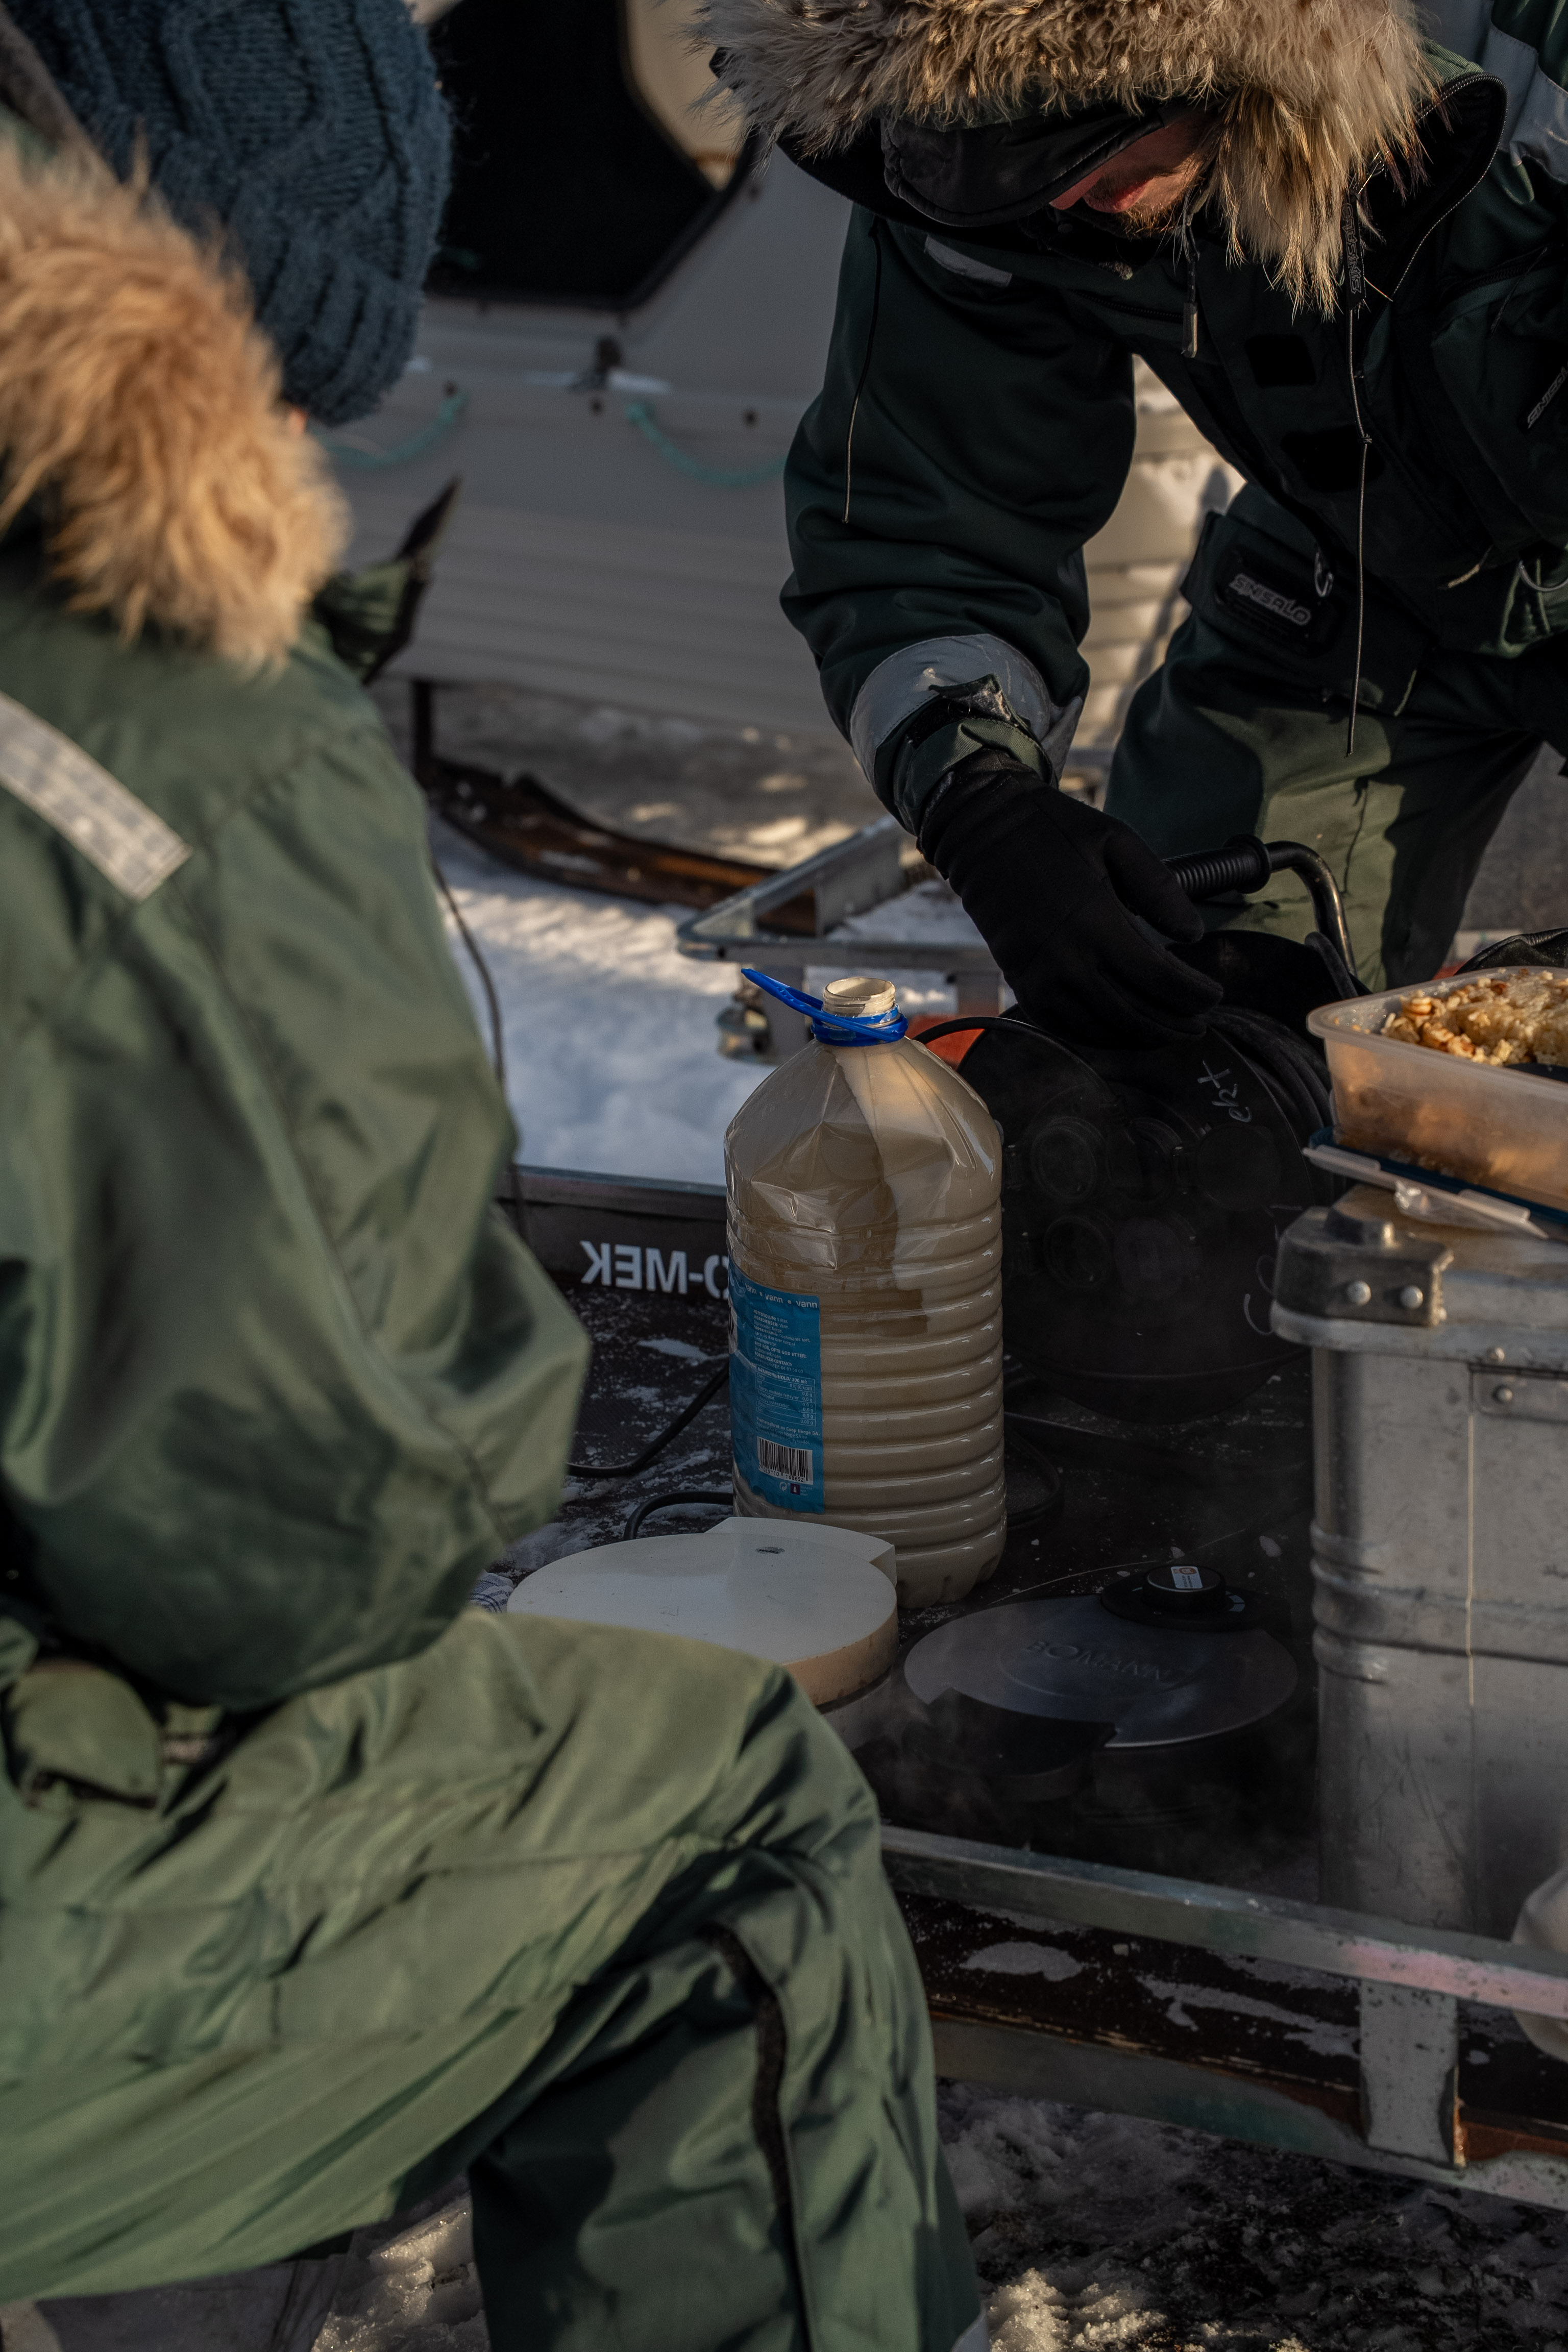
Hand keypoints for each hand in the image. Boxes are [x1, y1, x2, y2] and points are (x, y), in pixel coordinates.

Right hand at [919, 752, 1221, 1048]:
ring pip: (1100, 1029)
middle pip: (1134, 1015)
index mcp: (1097, 923)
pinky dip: (1097, 1037)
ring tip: (1167, 1031)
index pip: (1160, 980)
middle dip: (1174, 1025)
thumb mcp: (1117, 840)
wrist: (982, 832)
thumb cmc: (1053, 830)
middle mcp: (1067, 960)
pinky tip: (1120, 1031)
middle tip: (1199, 1024)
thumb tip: (1194, 933)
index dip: (1194, 995)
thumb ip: (1160, 887)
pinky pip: (1063, 1027)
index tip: (1214, 994)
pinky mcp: (1021, 981)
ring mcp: (1040, 977)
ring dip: (1139, 1037)